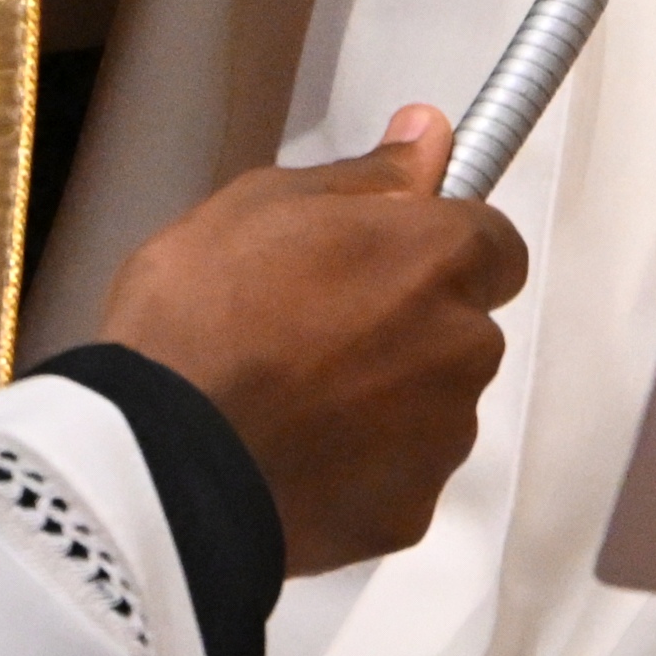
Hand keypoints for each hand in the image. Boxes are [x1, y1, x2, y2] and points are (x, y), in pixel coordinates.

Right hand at [94, 104, 529, 574]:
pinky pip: (399, 482)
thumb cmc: (201, 319)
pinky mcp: (407, 518)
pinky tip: (291, 456)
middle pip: (463, 329)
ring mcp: (440, 442)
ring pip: (434, 408)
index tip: (388, 256)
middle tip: (314, 330)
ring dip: (387, 402)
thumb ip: (366, 176)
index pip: (495, 244)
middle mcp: (461, 349)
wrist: (159, 460)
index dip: (440, 248)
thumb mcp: (262, 204)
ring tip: (291, 400)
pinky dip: (361, 472)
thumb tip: (428, 137)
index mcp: (436, 260)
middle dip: (409, 328)